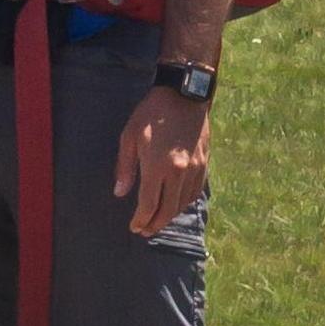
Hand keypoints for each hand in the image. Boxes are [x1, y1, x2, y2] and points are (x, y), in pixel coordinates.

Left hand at [113, 86, 209, 237]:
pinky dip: (184, 203)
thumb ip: (125, 167)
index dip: (141, 220)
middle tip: (145, 231)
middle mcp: (179, 172)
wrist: (184, 95)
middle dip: (155, 224)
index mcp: (158, 166)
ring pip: (183, 204)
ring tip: (158, 221)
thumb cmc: (151, 113)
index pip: (149, 205)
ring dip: (170, 217)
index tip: (134, 227)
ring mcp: (194, 169)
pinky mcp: (204, 164)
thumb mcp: (129, 136)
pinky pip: (195, 192)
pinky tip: (175, 205)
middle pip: (168, 210)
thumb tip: (120, 193)